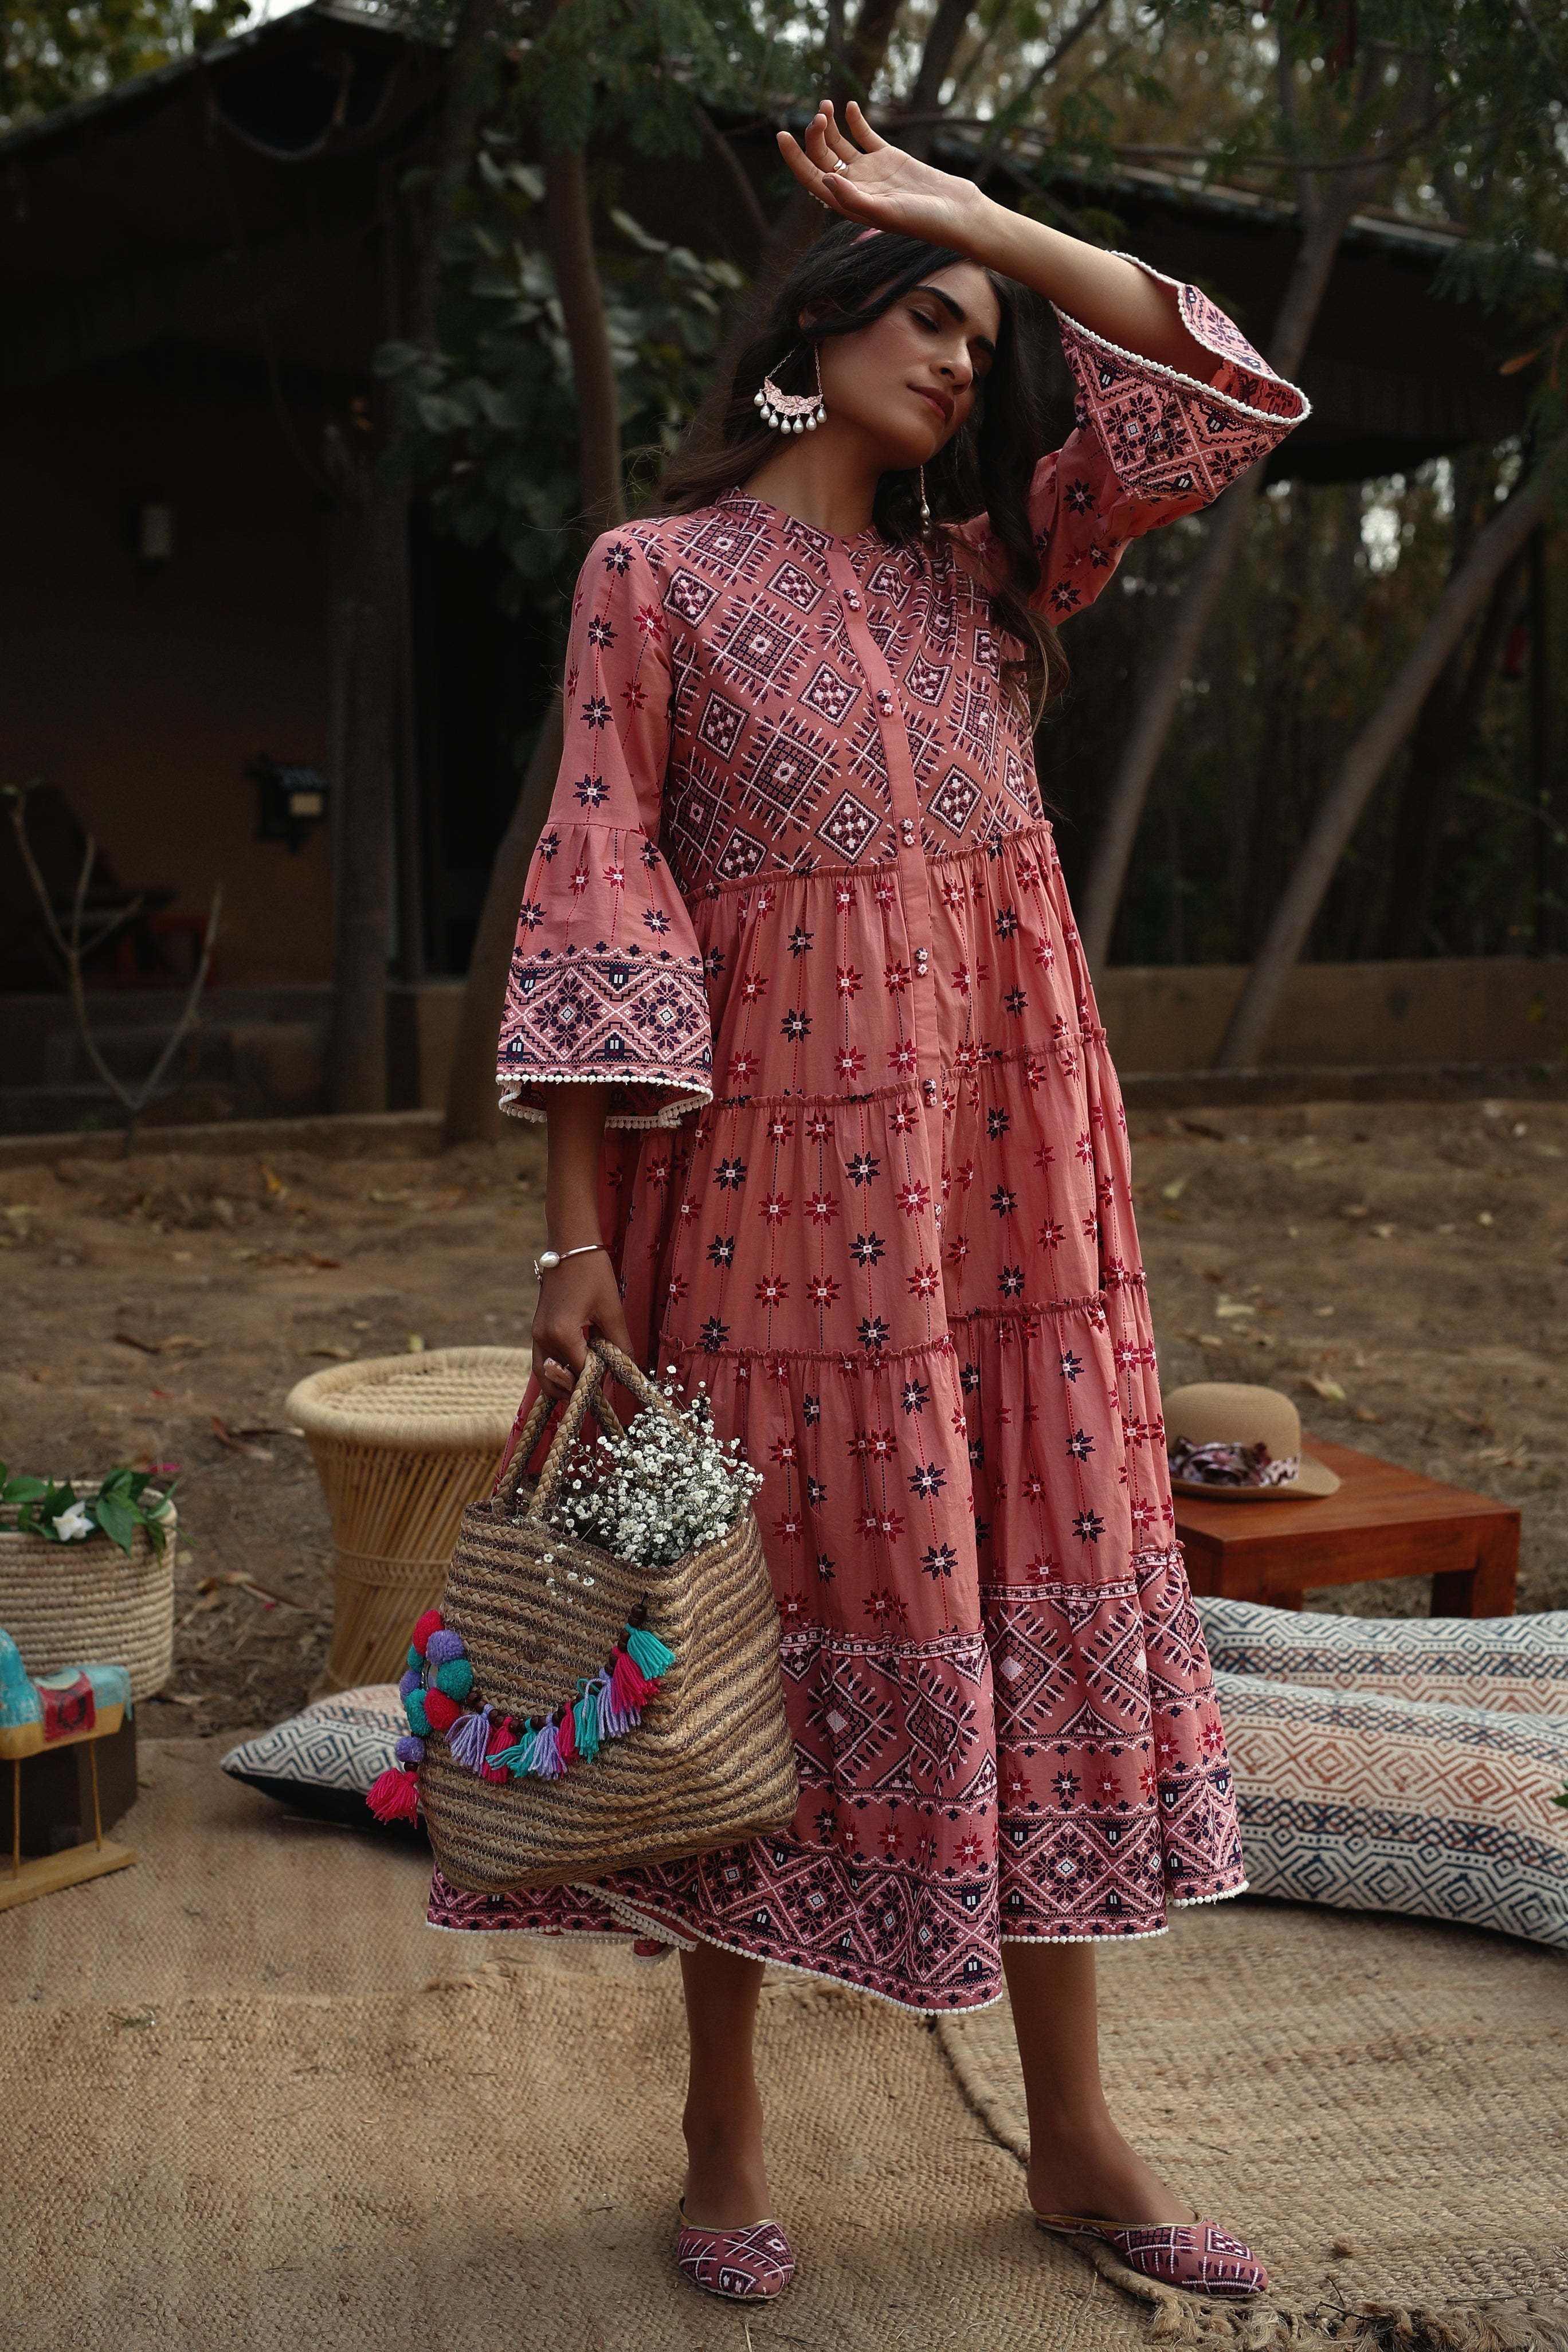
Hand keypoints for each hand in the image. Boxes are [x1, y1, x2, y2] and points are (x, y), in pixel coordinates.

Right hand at [531, 1249, 634, 1400]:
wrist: (570, 1245)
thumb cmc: (593, 1272)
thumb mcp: (611, 1310)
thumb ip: (620, 1343)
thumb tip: (628, 1369)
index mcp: (561, 1335)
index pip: (581, 1373)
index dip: (598, 1380)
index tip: (614, 1381)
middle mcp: (543, 1338)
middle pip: (557, 1381)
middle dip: (578, 1388)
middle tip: (599, 1387)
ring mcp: (536, 1335)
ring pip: (544, 1375)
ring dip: (563, 1383)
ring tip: (587, 1381)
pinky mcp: (536, 1330)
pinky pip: (542, 1360)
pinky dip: (556, 1370)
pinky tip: (576, 1365)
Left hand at [776, 100, 988, 252]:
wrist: (955, 212)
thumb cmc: (921, 221)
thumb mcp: (884, 213)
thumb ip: (853, 198)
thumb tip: (824, 177)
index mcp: (848, 203)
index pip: (812, 178)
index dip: (794, 158)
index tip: (783, 135)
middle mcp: (855, 186)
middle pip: (823, 156)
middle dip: (815, 134)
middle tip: (820, 115)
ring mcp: (871, 170)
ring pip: (840, 144)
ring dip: (830, 124)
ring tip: (828, 104)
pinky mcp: (889, 156)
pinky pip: (865, 135)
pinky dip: (856, 120)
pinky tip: (850, 106)